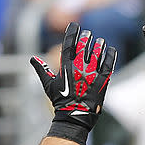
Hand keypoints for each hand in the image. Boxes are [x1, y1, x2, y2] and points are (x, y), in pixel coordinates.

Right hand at [30, 22, 116, 139]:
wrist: (74, 118)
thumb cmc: (60, 102)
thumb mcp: (49, 86)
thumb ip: (42, 70)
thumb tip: (33, 59)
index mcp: (66, 67)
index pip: (69, 43)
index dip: (72, 32)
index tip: (75, 25)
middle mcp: (79, 68)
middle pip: (84, 45)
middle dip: (86, 37)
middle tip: (88, 34)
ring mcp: (92, 74)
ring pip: (97, 52)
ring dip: (99, 44)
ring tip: (100, 42)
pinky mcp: (102, 81)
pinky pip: (108, 64)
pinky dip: (110, 55)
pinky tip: (111, 50)